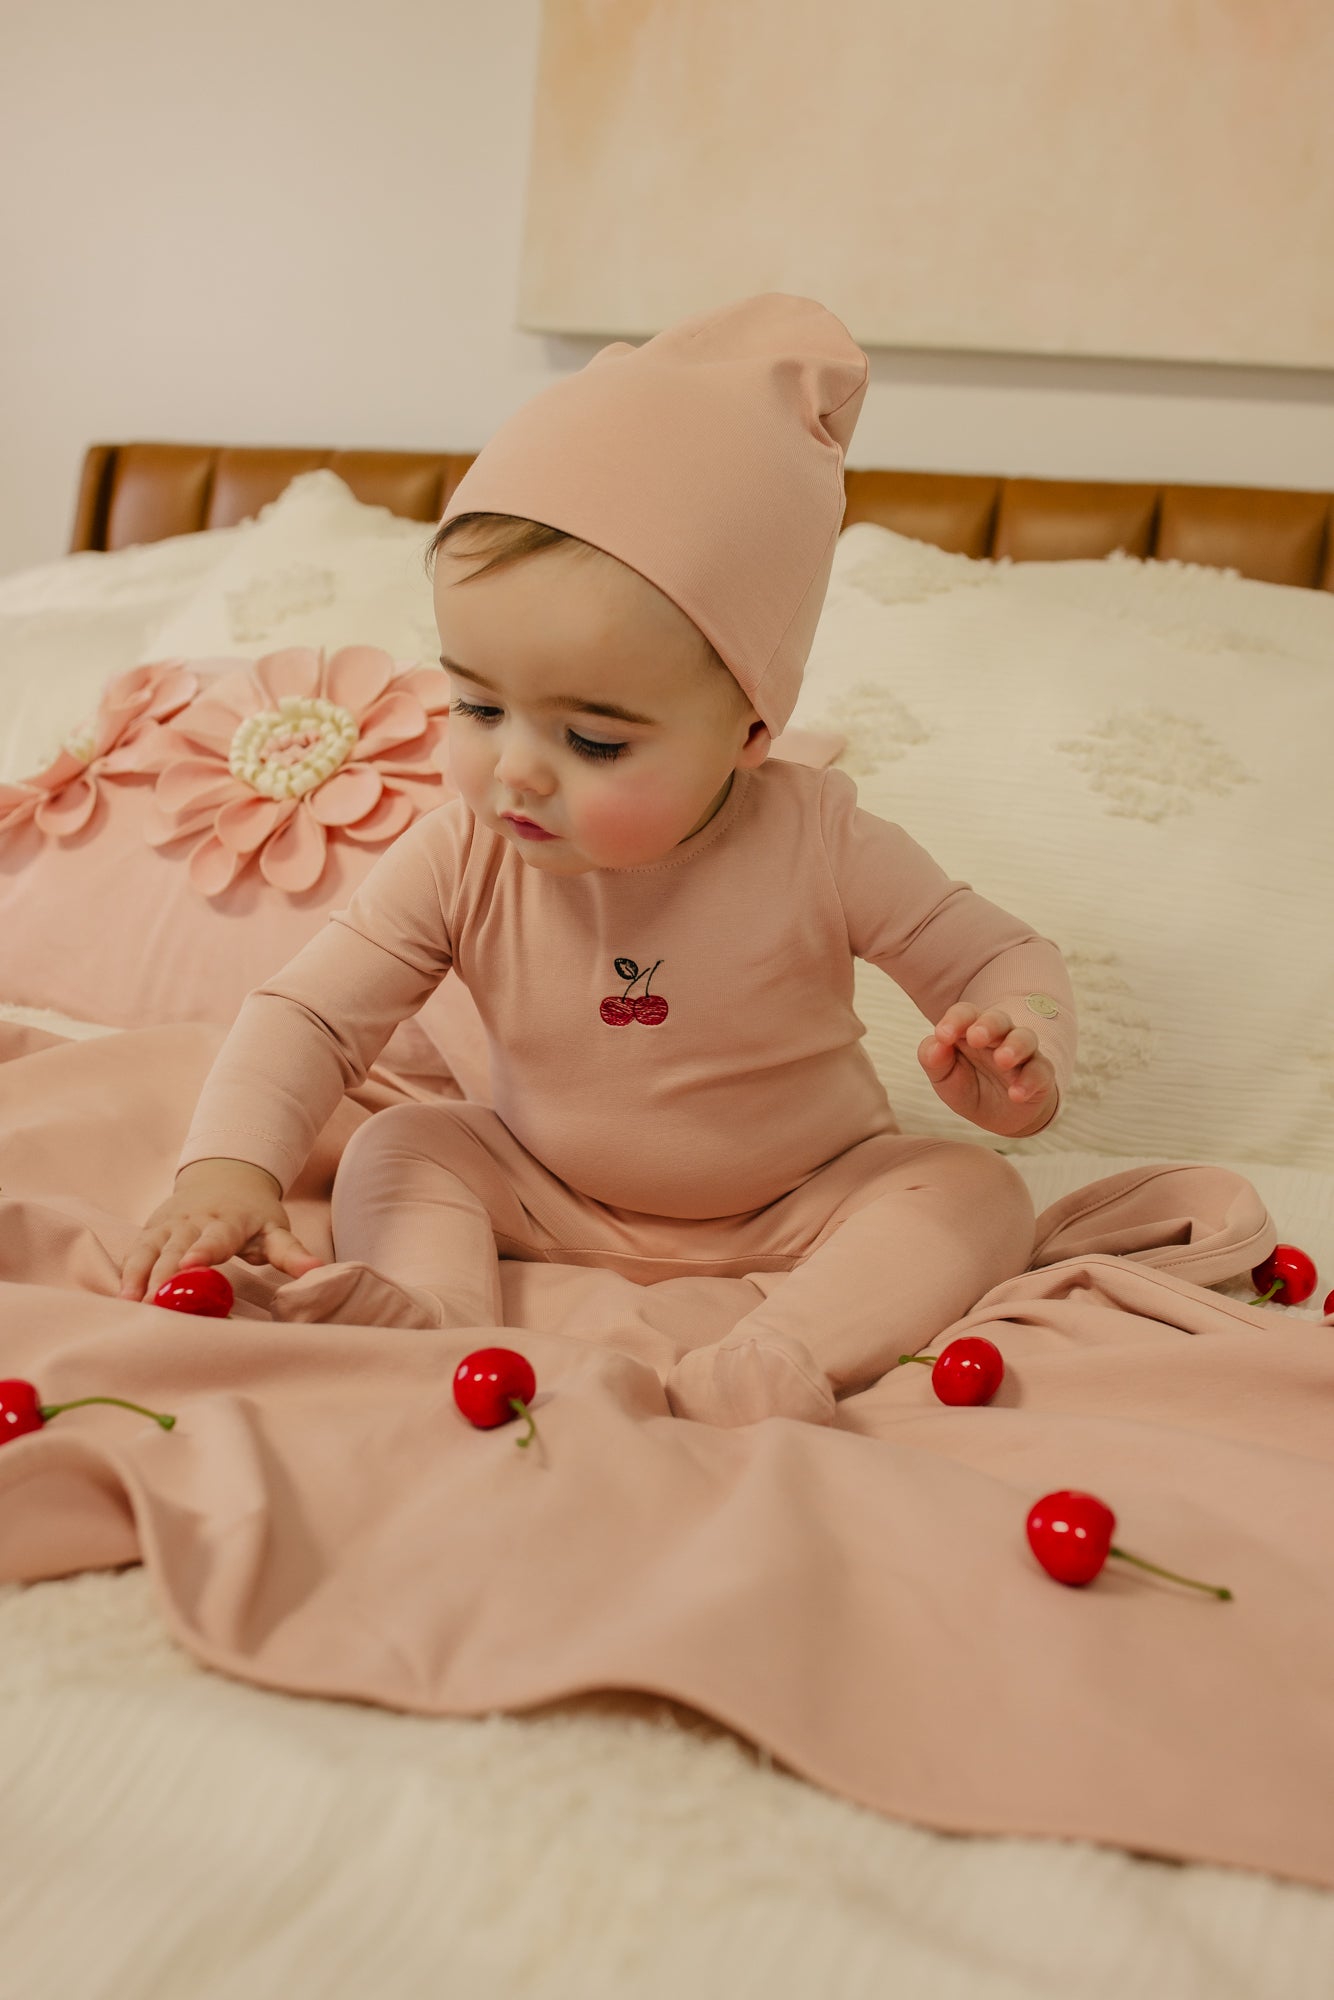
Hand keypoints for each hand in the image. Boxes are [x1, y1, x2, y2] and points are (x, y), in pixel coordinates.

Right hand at [117, 1158, 324, 1303]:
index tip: (192, 1265)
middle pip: (176, 1249)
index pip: (216, 1238)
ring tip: (129, 1301)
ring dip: (138, 1275)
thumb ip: (291, 1252)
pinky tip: (120, 1295)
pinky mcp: (152, 1229)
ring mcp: (169, 1225)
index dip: (204, 1251)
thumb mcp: (275, 1229)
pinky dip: (127, 1271)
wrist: (224, 1177)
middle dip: (163, 1275)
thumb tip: (317, 1270)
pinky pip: (136, 1250)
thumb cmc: (253, 1214)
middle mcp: (194, 1222)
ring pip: (150, 1249)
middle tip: (153, 1303)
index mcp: (228, 1222)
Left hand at [917, 1004, 1058, 1137]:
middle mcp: (999, 1035)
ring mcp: (1023, 1053)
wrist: (998, 1116)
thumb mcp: (943, 1076)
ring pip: (1025, 1038)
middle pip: (998, 1019)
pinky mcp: (1040, 1074)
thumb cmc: (967, 1085)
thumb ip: (933, 1058)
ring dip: (1014, 1047)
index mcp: (972, 1029)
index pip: (965, 1013)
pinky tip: (1017, 1094)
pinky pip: (1040, 1071)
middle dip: (987, 1026)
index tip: (943, 1036)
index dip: (955, 1020)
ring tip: (1003, 1060)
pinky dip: (1029, 1081)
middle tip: (976, 1038)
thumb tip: (936, 1044)